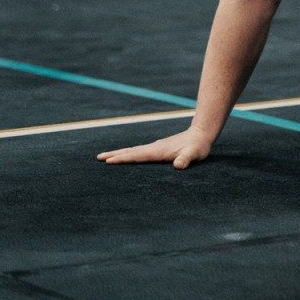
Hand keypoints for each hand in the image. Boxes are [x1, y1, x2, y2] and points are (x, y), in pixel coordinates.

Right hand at [97, 125, 212, 168]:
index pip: (136, 155)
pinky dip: (129, 154)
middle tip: (98, 157)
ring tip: (107, 157)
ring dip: (120, 153)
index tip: (108, 161)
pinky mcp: (159, 149)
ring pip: (134, 150)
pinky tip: (128, 156)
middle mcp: (154, 148)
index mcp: (158, 151)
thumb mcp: (194, 154)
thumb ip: (186, 159)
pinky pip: (140, 152)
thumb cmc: (198, 146)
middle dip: (114, 154)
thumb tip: (179, 166)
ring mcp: (156, 147)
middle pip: (130, 151)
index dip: (122, 158)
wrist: (202, 133)